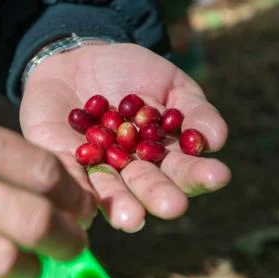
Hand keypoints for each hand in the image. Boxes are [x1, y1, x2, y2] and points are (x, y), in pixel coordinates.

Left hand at [20, 43, 230, 232]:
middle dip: (159, 195)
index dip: (198, 174)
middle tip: (173, 207)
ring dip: (121, 203)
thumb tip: (216, 138)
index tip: (218, 176)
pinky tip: (84, 209)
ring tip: (134, 218)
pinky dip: (75, 188)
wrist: (79, 58)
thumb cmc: (131, 74)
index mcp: (158, 156)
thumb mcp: (169, 84)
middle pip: (145, 185)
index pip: (180, 169)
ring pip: (108, 188)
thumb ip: (193, 110)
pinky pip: (68, 174)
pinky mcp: (60, 158)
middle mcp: (127, 169)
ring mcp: (94, 166)